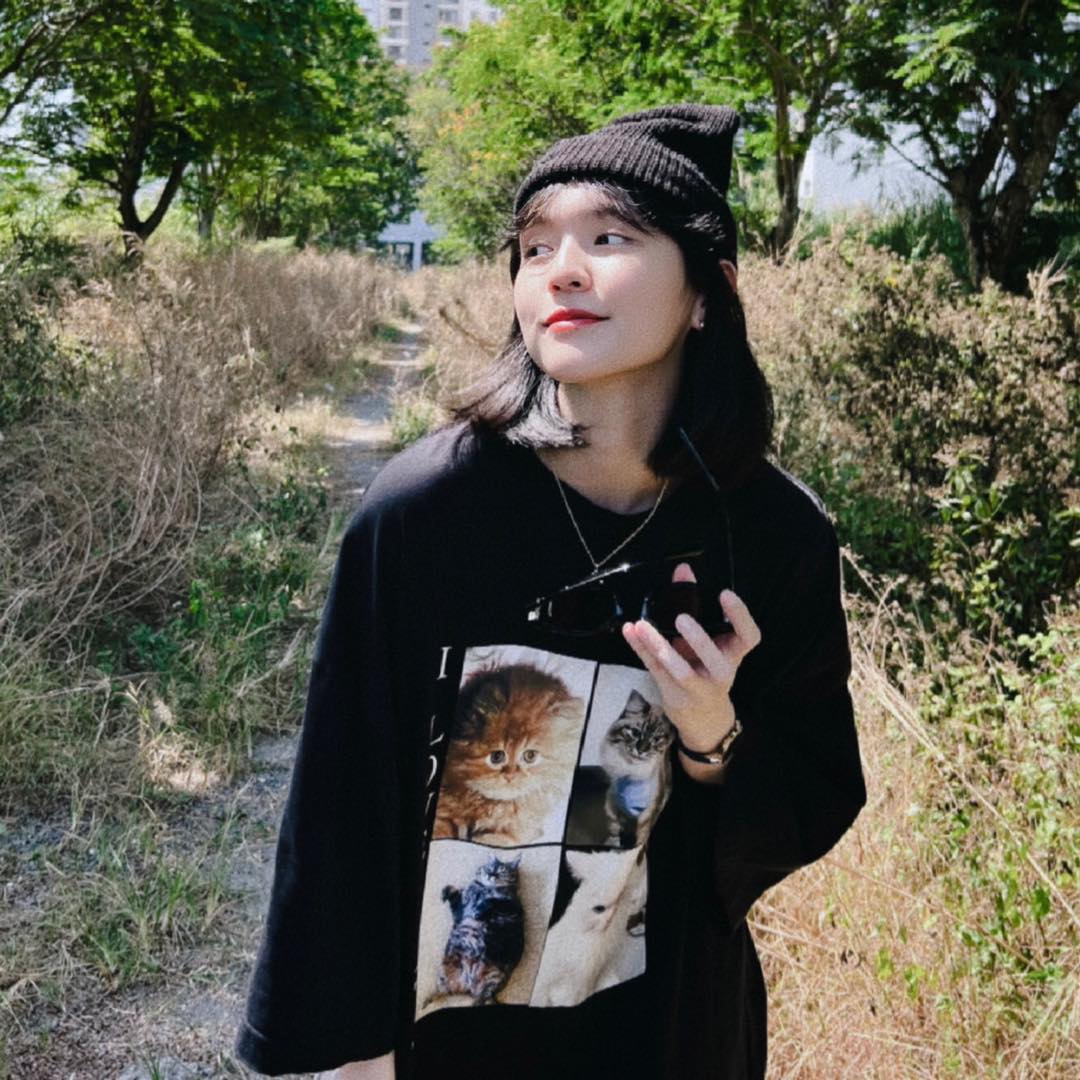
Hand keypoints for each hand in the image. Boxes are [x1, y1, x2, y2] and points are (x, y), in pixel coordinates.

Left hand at [621, 562, 760, 751]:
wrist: (703, 717)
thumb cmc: (707, 667)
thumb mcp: (709, 639)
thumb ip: (694, 602)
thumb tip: (683, 570)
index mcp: (733, 654)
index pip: (749, 636)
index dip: (740, 616)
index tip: (725, 594)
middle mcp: (720, 672)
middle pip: (715, 659)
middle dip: (699, 639)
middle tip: (682, 618)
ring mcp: (696, 687)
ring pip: (679, 670)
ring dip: (660, 647)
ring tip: (643, 626)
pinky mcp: (672, 693)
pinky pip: (654, 669)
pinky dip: (639, 648)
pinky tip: (629, 630)